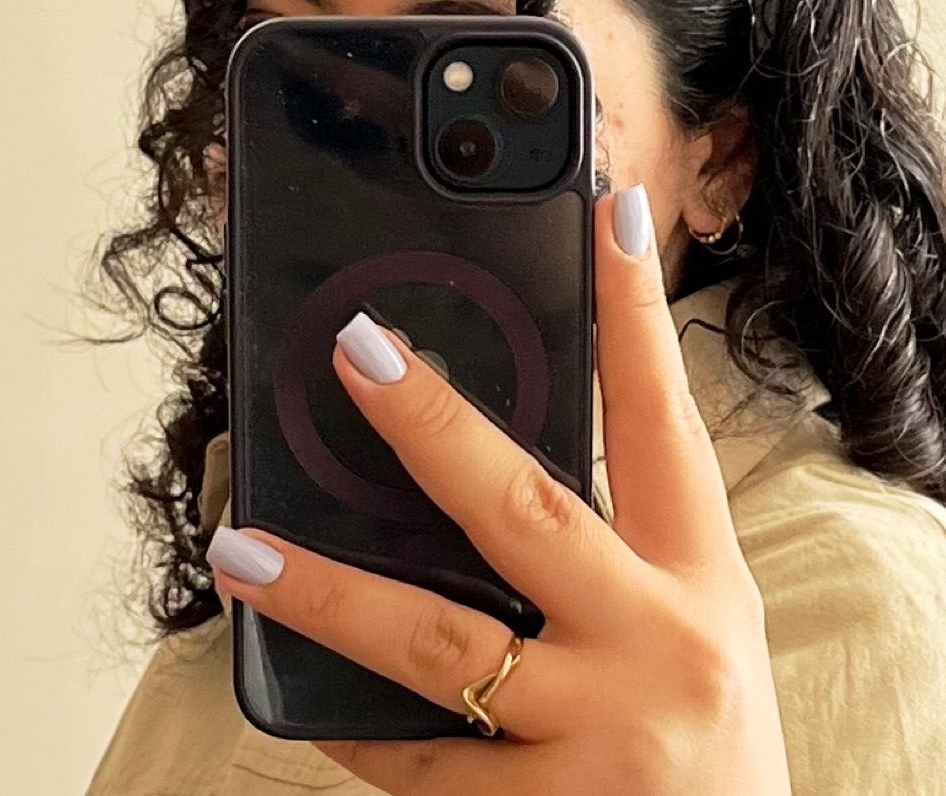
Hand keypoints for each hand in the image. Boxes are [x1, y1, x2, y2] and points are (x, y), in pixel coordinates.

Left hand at [207, 189, 790, 794]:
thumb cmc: (704, 775)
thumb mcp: (692, 652)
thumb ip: (609, 563)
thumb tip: (459, 451)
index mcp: (706, 595)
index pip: (664, 429)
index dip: (636, 314)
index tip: (605, 205)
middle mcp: (664, 658)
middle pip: (526, 511)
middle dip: (432, 423)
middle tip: (354, 348)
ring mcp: (608, 749)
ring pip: (438, 648)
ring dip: (327, 595)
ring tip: (240, 551)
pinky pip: (422, 775)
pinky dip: (355, 738)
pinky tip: (297, 704)